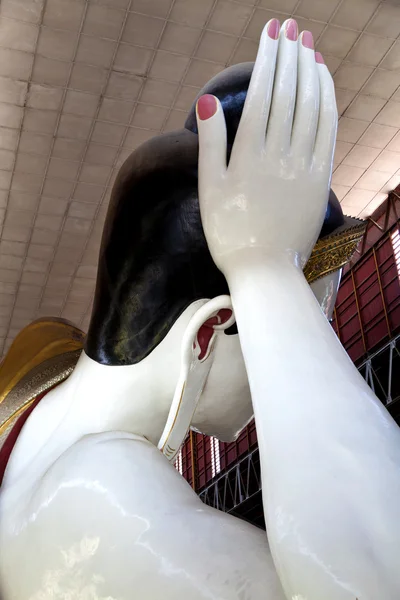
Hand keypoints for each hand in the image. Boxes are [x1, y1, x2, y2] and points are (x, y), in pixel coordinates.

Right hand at [196, 19, 336, 277]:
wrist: (264, 269)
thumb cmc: (229, 232)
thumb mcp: (209, 189)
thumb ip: (209, 143)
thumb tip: (206, 100)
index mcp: (247, 154)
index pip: (262, 93)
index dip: (268, 58)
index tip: (272, 31)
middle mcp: (278, 153)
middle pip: (287, 93)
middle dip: (290, 55)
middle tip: (292, 27)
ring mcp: (303, 165)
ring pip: (311, 106)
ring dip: (311, 72)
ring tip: (308, 47)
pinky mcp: (320, 178)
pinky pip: (327, 130)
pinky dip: (327, 101)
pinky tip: (324, 84)